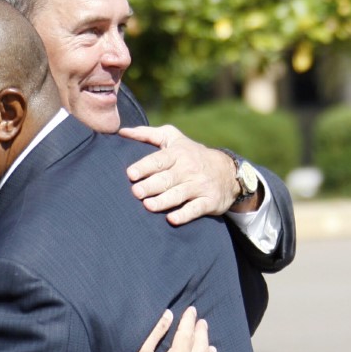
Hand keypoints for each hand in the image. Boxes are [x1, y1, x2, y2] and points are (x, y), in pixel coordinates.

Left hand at [119, 124, 247, 224]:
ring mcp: (200, 185)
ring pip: (179, 194)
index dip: (145, 166)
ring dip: (163, 201)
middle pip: (167, 178)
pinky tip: (172, 219)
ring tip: (148, 205)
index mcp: (177, 153)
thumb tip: (122, 132)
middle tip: (135, 192)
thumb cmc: (190, 154)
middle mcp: (189, 169)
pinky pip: (196, 209)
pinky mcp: (209, 201)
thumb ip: (147, 134)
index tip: (131, 173)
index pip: (159, 159)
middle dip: (150, 185)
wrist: (229, 171)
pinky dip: (185, 214)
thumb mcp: (173, 138)